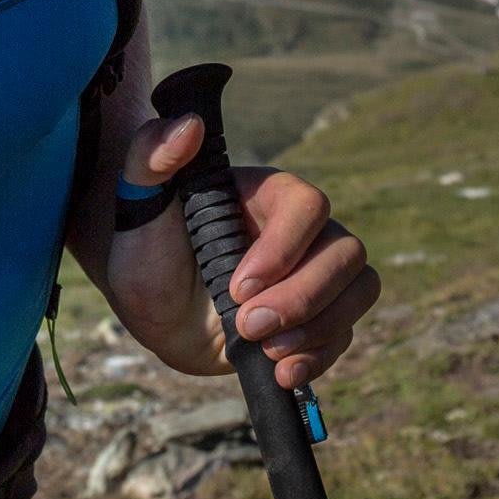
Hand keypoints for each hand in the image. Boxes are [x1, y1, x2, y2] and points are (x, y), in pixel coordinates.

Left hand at [100, 116, 379, 389]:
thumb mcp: (139, 203)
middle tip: (248, 326)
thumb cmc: (145, 247)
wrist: (151, 307)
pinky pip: (345, 333)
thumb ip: (151, 157)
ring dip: (320, 327)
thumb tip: (187, 126)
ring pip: (359, 289)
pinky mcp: (314, 318)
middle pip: (346, 252)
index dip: (285, 247)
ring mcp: (314, 275)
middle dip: (303, 297)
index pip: (309, 206)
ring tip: (267, 351)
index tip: (239, 286)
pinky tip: (279, 372)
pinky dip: (319, 357)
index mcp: (270, 193)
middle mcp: (304, 231)